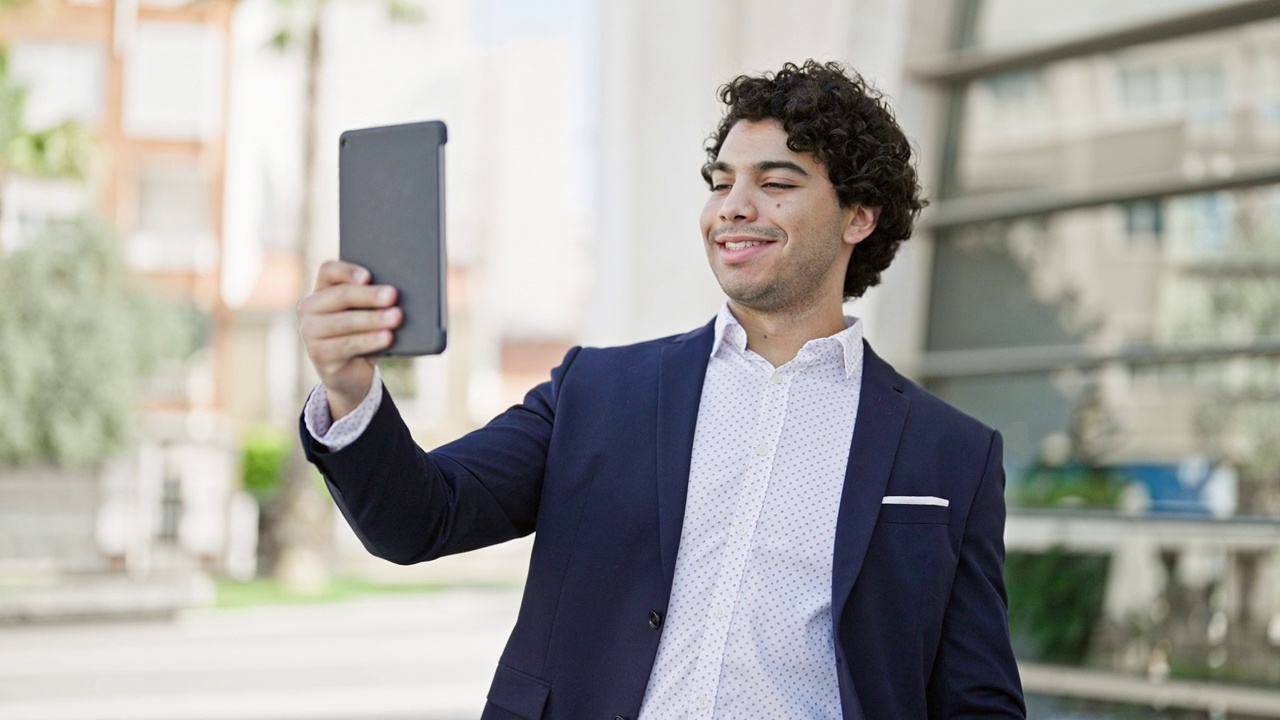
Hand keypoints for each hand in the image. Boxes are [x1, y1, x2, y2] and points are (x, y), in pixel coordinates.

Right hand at [297, 260, 401, 418]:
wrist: (352, 372)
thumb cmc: (363, 333)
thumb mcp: (367, 313)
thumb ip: (375, 300)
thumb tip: (397, 292)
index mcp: (322, 289)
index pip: (329, 270)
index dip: (348, 271)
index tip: (368, 276)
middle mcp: (310, 307)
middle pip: (341, 295)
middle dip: (369, 296)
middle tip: (393, 295)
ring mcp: (310, 331)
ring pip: (345, 321)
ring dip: (373, 319)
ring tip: (396, 317)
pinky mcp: (317, 353)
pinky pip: (347, 344)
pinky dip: (370, 340)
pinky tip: (387, 337)